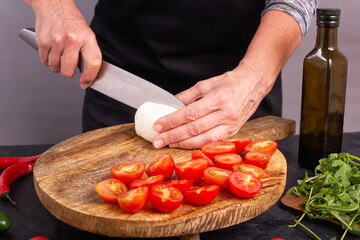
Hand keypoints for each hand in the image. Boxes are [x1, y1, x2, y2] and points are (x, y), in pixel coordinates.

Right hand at [26, 0, 101, 87]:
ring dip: (58, 66)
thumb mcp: (87, 35)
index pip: (93, 63)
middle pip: (68, 71)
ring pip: (55, 68)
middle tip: (70, 64)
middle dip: (69, 72)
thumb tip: (89, 74)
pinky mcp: (43, 42)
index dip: (90, 77)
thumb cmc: (72, 22)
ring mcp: (56, 41)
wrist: (55, 5)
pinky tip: (53, 52)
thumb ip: (88, 53)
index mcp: (87, 38)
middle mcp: (72, 40)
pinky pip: (45, 62)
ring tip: (61, 55)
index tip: (86, 82)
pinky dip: (48, 61)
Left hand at [152, 62, 270, 148]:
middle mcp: (226, 114)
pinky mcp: (234, 132)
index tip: (158, 125)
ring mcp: (231, 125)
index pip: (190, 113)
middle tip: (157, 141)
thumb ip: (188, 95)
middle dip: (173, 136)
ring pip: (204, 139)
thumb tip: (170, 104)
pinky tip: (185, 144)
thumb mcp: (207, 83)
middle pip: (195, 129)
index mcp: (218, 98)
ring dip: (183, 143)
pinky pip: (213, 142)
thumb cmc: (230, 82)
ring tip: (168, 144)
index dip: (172, 121)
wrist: (254, 84)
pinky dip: (198, 144)